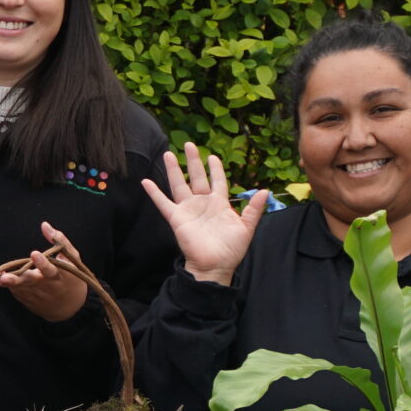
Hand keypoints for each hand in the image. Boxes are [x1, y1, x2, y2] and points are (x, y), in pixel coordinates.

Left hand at [0, 223, 91, 322]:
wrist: (70, 308)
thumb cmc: (71, 278)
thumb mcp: (72, 259)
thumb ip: (60, 241)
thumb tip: (44, 225)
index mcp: (60, 276)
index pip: (51, 269)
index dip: (42, 263)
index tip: (34, 254)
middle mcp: (47, 287)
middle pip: (31, 282)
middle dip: (17, 279)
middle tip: (5, 277)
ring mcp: (37, 296)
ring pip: (21, 289)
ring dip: (9, 283)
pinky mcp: (29, 301)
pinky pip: (18, 293)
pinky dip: (10, 286)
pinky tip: (1, 281)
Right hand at [140, 142, 267, 285]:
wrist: (215, 266)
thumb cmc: (231, 250)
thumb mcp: (247, 228)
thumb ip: (253, 209)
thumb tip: (265, 191)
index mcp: (219, 204)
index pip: (217, 181)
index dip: (216, 169)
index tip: (213, 156)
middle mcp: (202, 204)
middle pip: (197, 177)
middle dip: (194, 161)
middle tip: (190, 145)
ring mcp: (188, 210)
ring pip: (179, 185)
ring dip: (174, 170)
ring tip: (168, 154)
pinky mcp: (177, 218)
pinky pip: (163, 203)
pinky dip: (154, 193)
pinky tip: (146, 181)